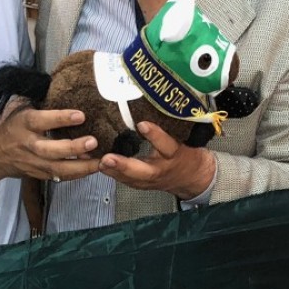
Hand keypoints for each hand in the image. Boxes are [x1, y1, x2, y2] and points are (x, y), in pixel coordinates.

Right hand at [0, 103, 98, 182]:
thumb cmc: (10, 124)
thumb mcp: (19, 106)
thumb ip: (39, 99)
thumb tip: (62, 82)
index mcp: (24, 123)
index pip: (42, 121)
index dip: (61, 118)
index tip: (81, 115)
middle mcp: (28, 144)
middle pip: (51, 150)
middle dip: (73, 148)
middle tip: (93, 141)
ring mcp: (34, 162)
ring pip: (58, 168)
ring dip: (81, 166)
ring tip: (101, 161)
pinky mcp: (39, 174)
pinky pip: (60, 177)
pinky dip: (78, 174)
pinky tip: (94, 168)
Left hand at [99, 122, 215, 200]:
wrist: (191, 177)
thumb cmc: (185, 151)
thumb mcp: (182, 137)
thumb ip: (167, 126)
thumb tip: (151, 102)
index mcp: (175, 155)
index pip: (167, 145)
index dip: (155, 135)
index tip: (142, 124)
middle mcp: (162, 169)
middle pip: (143, 171)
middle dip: (124, 166)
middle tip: (107, 158)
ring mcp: (151, 181)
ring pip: (131, 179)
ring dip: (113, 171)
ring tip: (98, 161)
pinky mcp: (142, 185)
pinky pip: (126, 181)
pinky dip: (112, 173)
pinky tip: (99, 165)